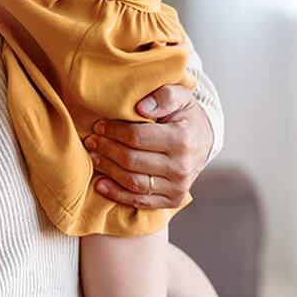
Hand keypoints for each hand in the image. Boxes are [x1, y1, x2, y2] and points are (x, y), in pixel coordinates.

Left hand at [84, 84, 212, 209]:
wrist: (205, 141)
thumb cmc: (187, 117)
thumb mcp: (181, 97)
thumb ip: (164, 96)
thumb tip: (141, 107)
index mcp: (182, 139)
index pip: (137, 137)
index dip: (114, 131)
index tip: (100, 126)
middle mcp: (181, 166)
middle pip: (132, 161)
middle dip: (107, 150)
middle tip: (91, 141)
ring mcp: (178, 186)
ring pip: (133, 182)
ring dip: (108, 171)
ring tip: (94, 158)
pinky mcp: (173, 199)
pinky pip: (140, 201)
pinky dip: (117, 194)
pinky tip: (101, 184)